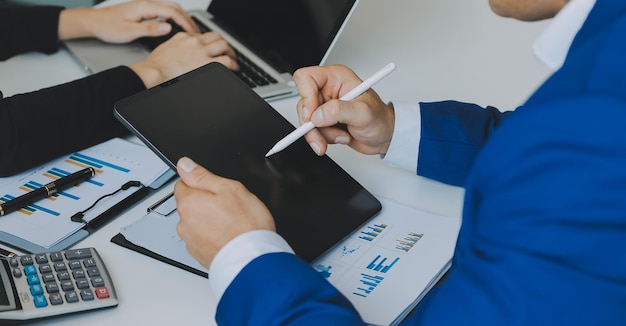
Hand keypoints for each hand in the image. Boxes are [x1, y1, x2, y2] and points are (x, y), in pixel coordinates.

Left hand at [58, 0, 198, 42]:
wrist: (94, 22)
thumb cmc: (108, 26)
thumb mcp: (129, 31)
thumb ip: (149, 29)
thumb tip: (167, 27)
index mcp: (144, 7)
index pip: (172, 12)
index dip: (185, 22)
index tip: (192, 32)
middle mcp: (146, 4)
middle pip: (174, 7)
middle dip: (188, 19)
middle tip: (196, 31)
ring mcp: (144, 6)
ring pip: (169, 8)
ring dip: (182, 17)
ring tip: (189, 29)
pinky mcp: (142, 10)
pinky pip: (163, 11)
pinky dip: (174, 17)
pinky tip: (175, 25)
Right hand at [129, 31, 238, 87]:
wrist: (154, 72)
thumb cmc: (156, 65)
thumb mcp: (166, 48)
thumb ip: (178, 47)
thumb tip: (182, 52)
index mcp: (184, 36)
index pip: (202, 35)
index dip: (209, 41)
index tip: (211, 46)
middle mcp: (195, 41)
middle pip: (216, 37)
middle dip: (223, 43)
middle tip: (226, 50)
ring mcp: (201, 52)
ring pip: (223, 46)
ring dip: (230, 52)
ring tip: (233, 58)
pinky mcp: (206, 63)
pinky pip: (226, 61)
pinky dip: (233, 64)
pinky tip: (234, 68)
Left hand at [174, 157, 275, 268]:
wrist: (252, 259)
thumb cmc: (245, 225)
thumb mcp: (229, 188)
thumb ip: (202, 175)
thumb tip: (184, 164)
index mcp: (189, 202)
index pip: (183, 184)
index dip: (202, 184)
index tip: (216, 190)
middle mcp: (184, 223)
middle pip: (190, 204)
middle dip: (205, 203)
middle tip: (228, 206)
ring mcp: (190, 241)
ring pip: (196, 223)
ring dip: (208, 221)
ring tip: (231, 224)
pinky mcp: (199, 255)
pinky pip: (202, 239)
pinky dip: (212, 237)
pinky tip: (229, 236)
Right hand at [293, 65, 394, 155]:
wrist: (386, 136)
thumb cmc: (381, 119)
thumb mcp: (363, 113)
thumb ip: (338, 111)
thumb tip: (316, 116)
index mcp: (337, 78)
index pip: (306, 78)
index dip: (305, 97)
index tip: (312, 116)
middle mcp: (329, 90)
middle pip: (303, 104)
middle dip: (313, 124)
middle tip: (322, 137)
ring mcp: (326, 106)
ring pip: (307, 121)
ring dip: (322, 134)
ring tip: (342, 135)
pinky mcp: (325, 121)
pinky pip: (313, 132)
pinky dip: (324, 139)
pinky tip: (341, 137)